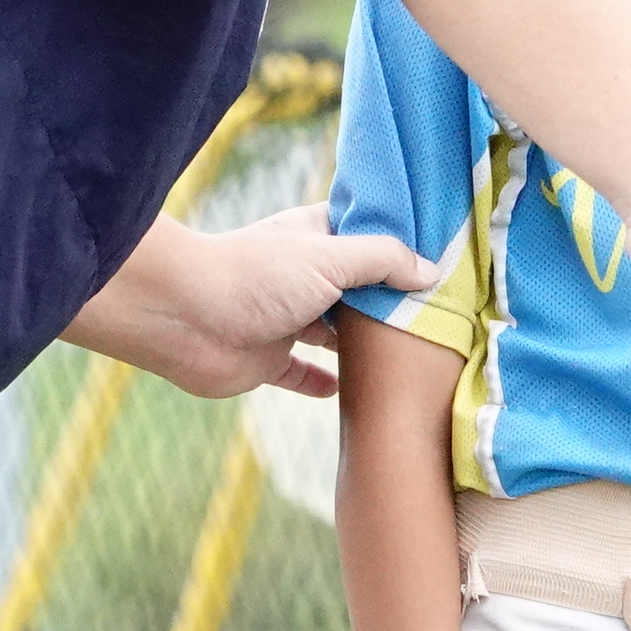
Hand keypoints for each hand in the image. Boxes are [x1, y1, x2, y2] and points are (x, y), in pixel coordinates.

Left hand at [62, 208, 437, 399]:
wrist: (184, 318)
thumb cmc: (254, 275)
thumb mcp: (330, 257)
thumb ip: (381, 261)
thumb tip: (429, 271)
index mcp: (317, 238)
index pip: (369, 237)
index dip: (403, 247)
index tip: (445, 261)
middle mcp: (303, 276)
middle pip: (357, 289)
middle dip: (390, 301)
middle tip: (443, 316)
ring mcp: (285, 318)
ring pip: (334, 333)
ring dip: (362, 345)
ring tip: (410, 357)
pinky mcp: (268, 360)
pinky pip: (301, 374)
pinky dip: (322, 383)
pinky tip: (346, 394)